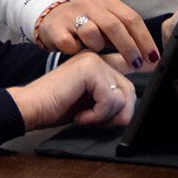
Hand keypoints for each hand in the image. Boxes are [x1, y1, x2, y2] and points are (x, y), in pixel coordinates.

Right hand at [6, 52, 135, 129]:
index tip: (146, 79)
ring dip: (104, 116)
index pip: (127, 75)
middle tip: (93, 119)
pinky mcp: (89, 68)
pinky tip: (80, 115)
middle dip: (116, 114)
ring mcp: (93, 60)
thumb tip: (130, 107)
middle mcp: (97, 57)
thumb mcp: (91, 104)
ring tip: (84, 116)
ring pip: (122, 96)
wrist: (31, 108)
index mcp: (97, 64)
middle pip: (129, 90)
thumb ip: (109, 99)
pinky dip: (97, 115)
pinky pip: (110, 99)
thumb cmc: (55, 107)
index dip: (136, 82)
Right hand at [37, 0, 158, 68]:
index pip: (131, 18)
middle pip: (115, 25)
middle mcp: (89, 3)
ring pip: (93, 34)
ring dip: (98, 47)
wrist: (48, 18)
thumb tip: (150, 58)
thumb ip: (125, 36)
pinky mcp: (56, 28)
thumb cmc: (83, 24)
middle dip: (129, 48)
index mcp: (106, 0)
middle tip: (136, 65)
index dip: (144, 39)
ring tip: (94, 51)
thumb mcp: (105, 24)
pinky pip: (72, 45)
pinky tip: (77, 51)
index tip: (152, 57)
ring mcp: (71, 14)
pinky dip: (78, 52)